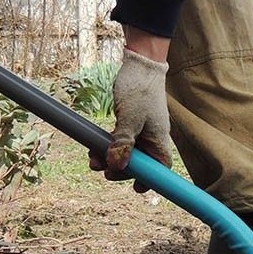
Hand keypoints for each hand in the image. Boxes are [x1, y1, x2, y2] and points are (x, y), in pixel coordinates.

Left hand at [88, 47, 171, 184]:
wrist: (139, 65)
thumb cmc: (140, 89)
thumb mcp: (130, 118)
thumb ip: (123, 143)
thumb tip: (118, 166)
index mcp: (159, 138)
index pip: (160, 167)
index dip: (150, 179)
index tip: (136, 188)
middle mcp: (151, 137)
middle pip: (140, 164)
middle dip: (121, 169)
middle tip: (104, 171)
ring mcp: (140, 130)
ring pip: (126, 153)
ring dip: (110, 159)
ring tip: (92, 160)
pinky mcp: (130, 123)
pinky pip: (119, 141)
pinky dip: (108, 146)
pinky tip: (93, 147)